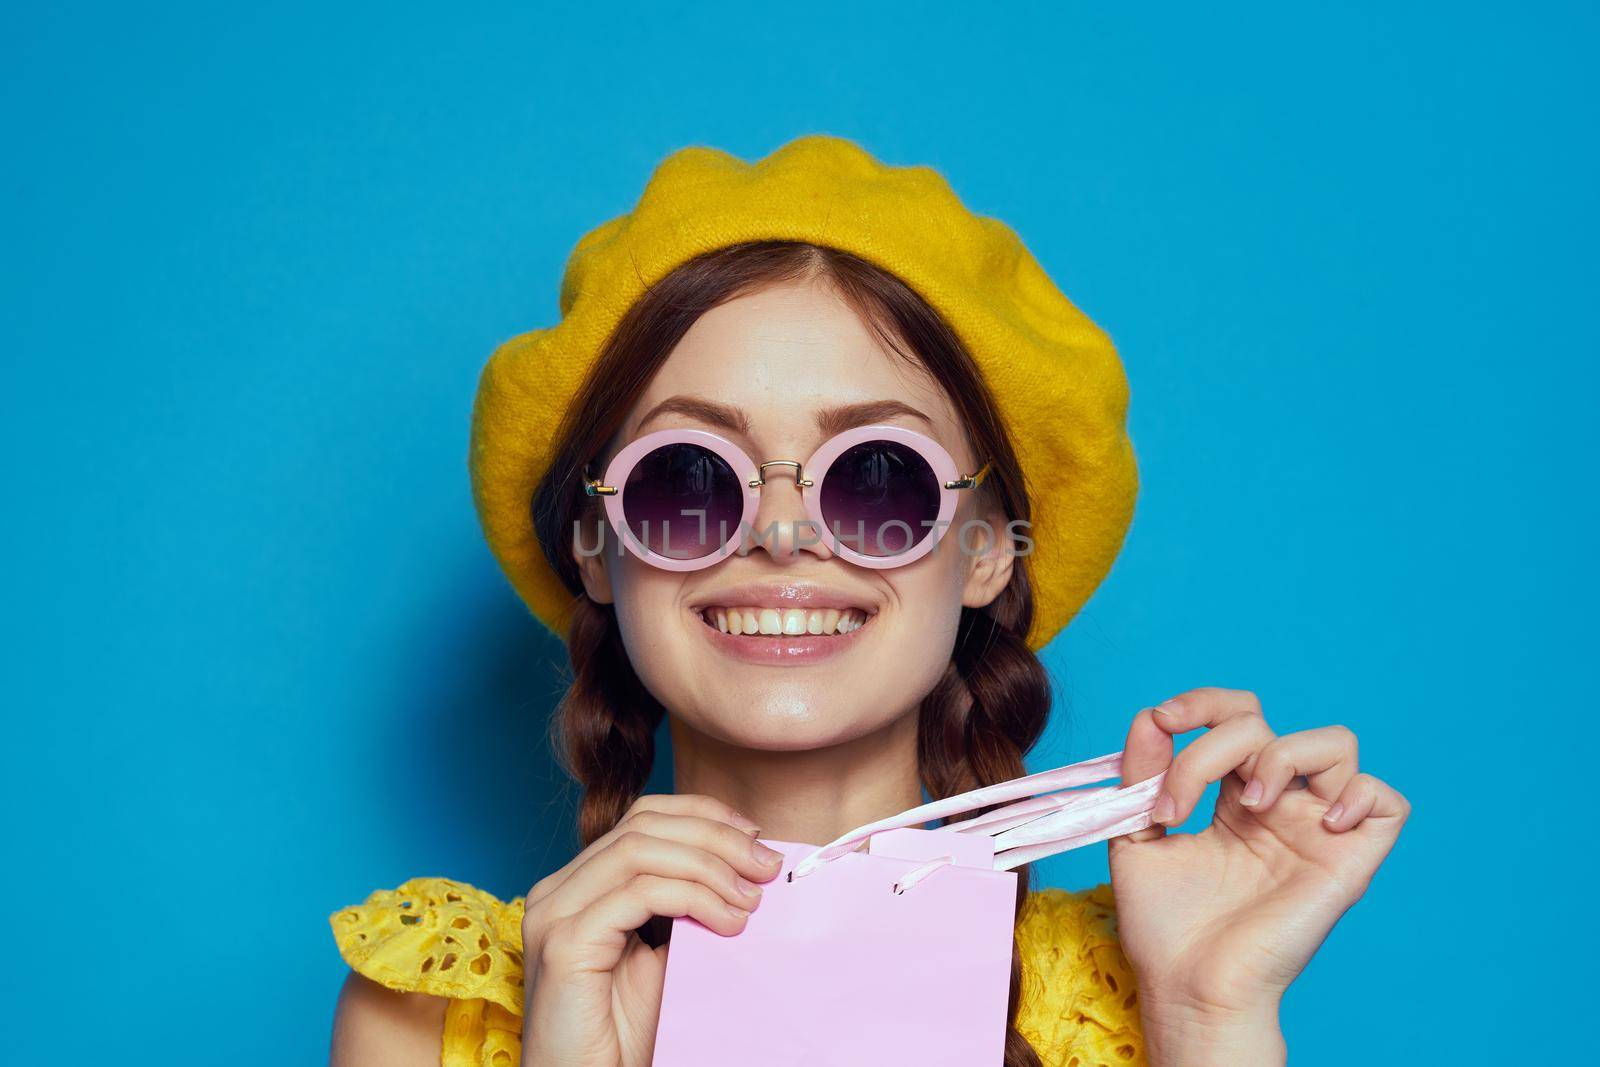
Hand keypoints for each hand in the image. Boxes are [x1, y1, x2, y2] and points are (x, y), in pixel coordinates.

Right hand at [519, 794, 784, 1066]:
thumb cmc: (623, 1035)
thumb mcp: (663, 954)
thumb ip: (684, 905)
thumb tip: (745, 866)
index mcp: (578, 884)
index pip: (642, 818)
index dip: (703, 815)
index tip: (754, 835)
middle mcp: (558, 889)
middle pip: (644, 825)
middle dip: (716, 837)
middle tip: (766, 866)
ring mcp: (555, 911)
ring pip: (642, 849)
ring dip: (710, 866)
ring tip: (750, 899)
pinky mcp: (565, 941)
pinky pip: (641, 893)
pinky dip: (694, 897)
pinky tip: (727, 921)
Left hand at [1107, 688, 1409, 1065]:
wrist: (1187, 986)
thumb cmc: (1164, 927)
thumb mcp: (1136, 836)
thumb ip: (1143, 774)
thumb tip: (1151, 717)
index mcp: (1232, 798)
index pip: (1235, 718)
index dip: (1201, 704)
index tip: (1162, 722)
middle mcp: (1278, 807)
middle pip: (1265, 724)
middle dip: (1212, 743)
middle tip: (1179, 798)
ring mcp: (1315, 830)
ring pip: (1338, 743)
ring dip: (1283, 754)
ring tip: (1250, 803)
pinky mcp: (1348, 861)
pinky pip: (1388, 803)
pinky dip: (1359, 795)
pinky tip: (1316, 823)